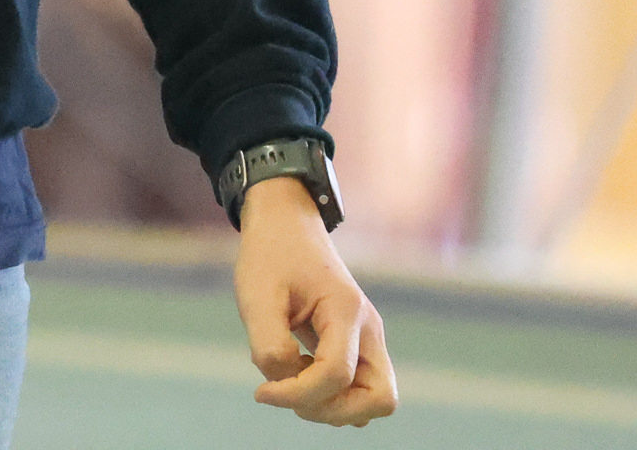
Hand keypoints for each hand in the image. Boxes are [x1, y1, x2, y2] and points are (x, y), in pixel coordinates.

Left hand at [232, 176, 396, 425]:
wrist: (286, 225)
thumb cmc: (271, 256)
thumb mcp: (256, 295)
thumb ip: (268, 345)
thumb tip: (285, 381)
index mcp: (346, 311)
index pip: (337, 375)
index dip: (298, 393)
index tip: (261, 392)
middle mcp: (368, 329)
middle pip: (380, 399)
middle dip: (332, 410)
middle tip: (288, 393)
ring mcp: (367, 338)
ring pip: (374, 399)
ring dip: (332, 406)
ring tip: (291, 381)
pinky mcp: (358, 345)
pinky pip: (359, 389)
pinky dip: (331, 396)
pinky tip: (299, 373)